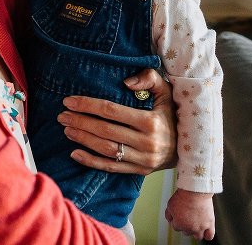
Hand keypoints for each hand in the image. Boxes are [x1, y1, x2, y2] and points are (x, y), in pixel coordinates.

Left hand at [56, 68, 176, 174]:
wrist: (189, 146)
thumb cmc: (172, 114)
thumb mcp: (167, 92)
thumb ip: (149, 79)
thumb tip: (126, 82)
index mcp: (151, 121)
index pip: (112, 111)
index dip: (88, 105)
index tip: (69, 101)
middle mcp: (146, 143)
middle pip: (105, 131)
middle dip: (80, 122)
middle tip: (62, 115)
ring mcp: (142, 160)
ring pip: (106, 150)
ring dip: (82, 139)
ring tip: (66, 129)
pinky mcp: (139, 171)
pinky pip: (111, 168)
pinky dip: (91, 162)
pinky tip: (75, 153)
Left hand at [165, 189, 214, 240]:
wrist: (195, 191)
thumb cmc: (183, 196)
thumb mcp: (170, 205)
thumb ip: (168, 215)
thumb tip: (170, 220)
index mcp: (179, 224)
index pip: (175, 227)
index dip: (176, 220)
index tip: (179, 215)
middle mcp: (190, 228)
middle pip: (186, 232)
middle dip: (186, 225)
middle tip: (187, 216)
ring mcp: (200, 227)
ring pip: (197, 236)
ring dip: (195, 231)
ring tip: (195, 223)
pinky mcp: (210, 224)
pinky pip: (209, 236)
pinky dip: (207, 235)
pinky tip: (205, 231)